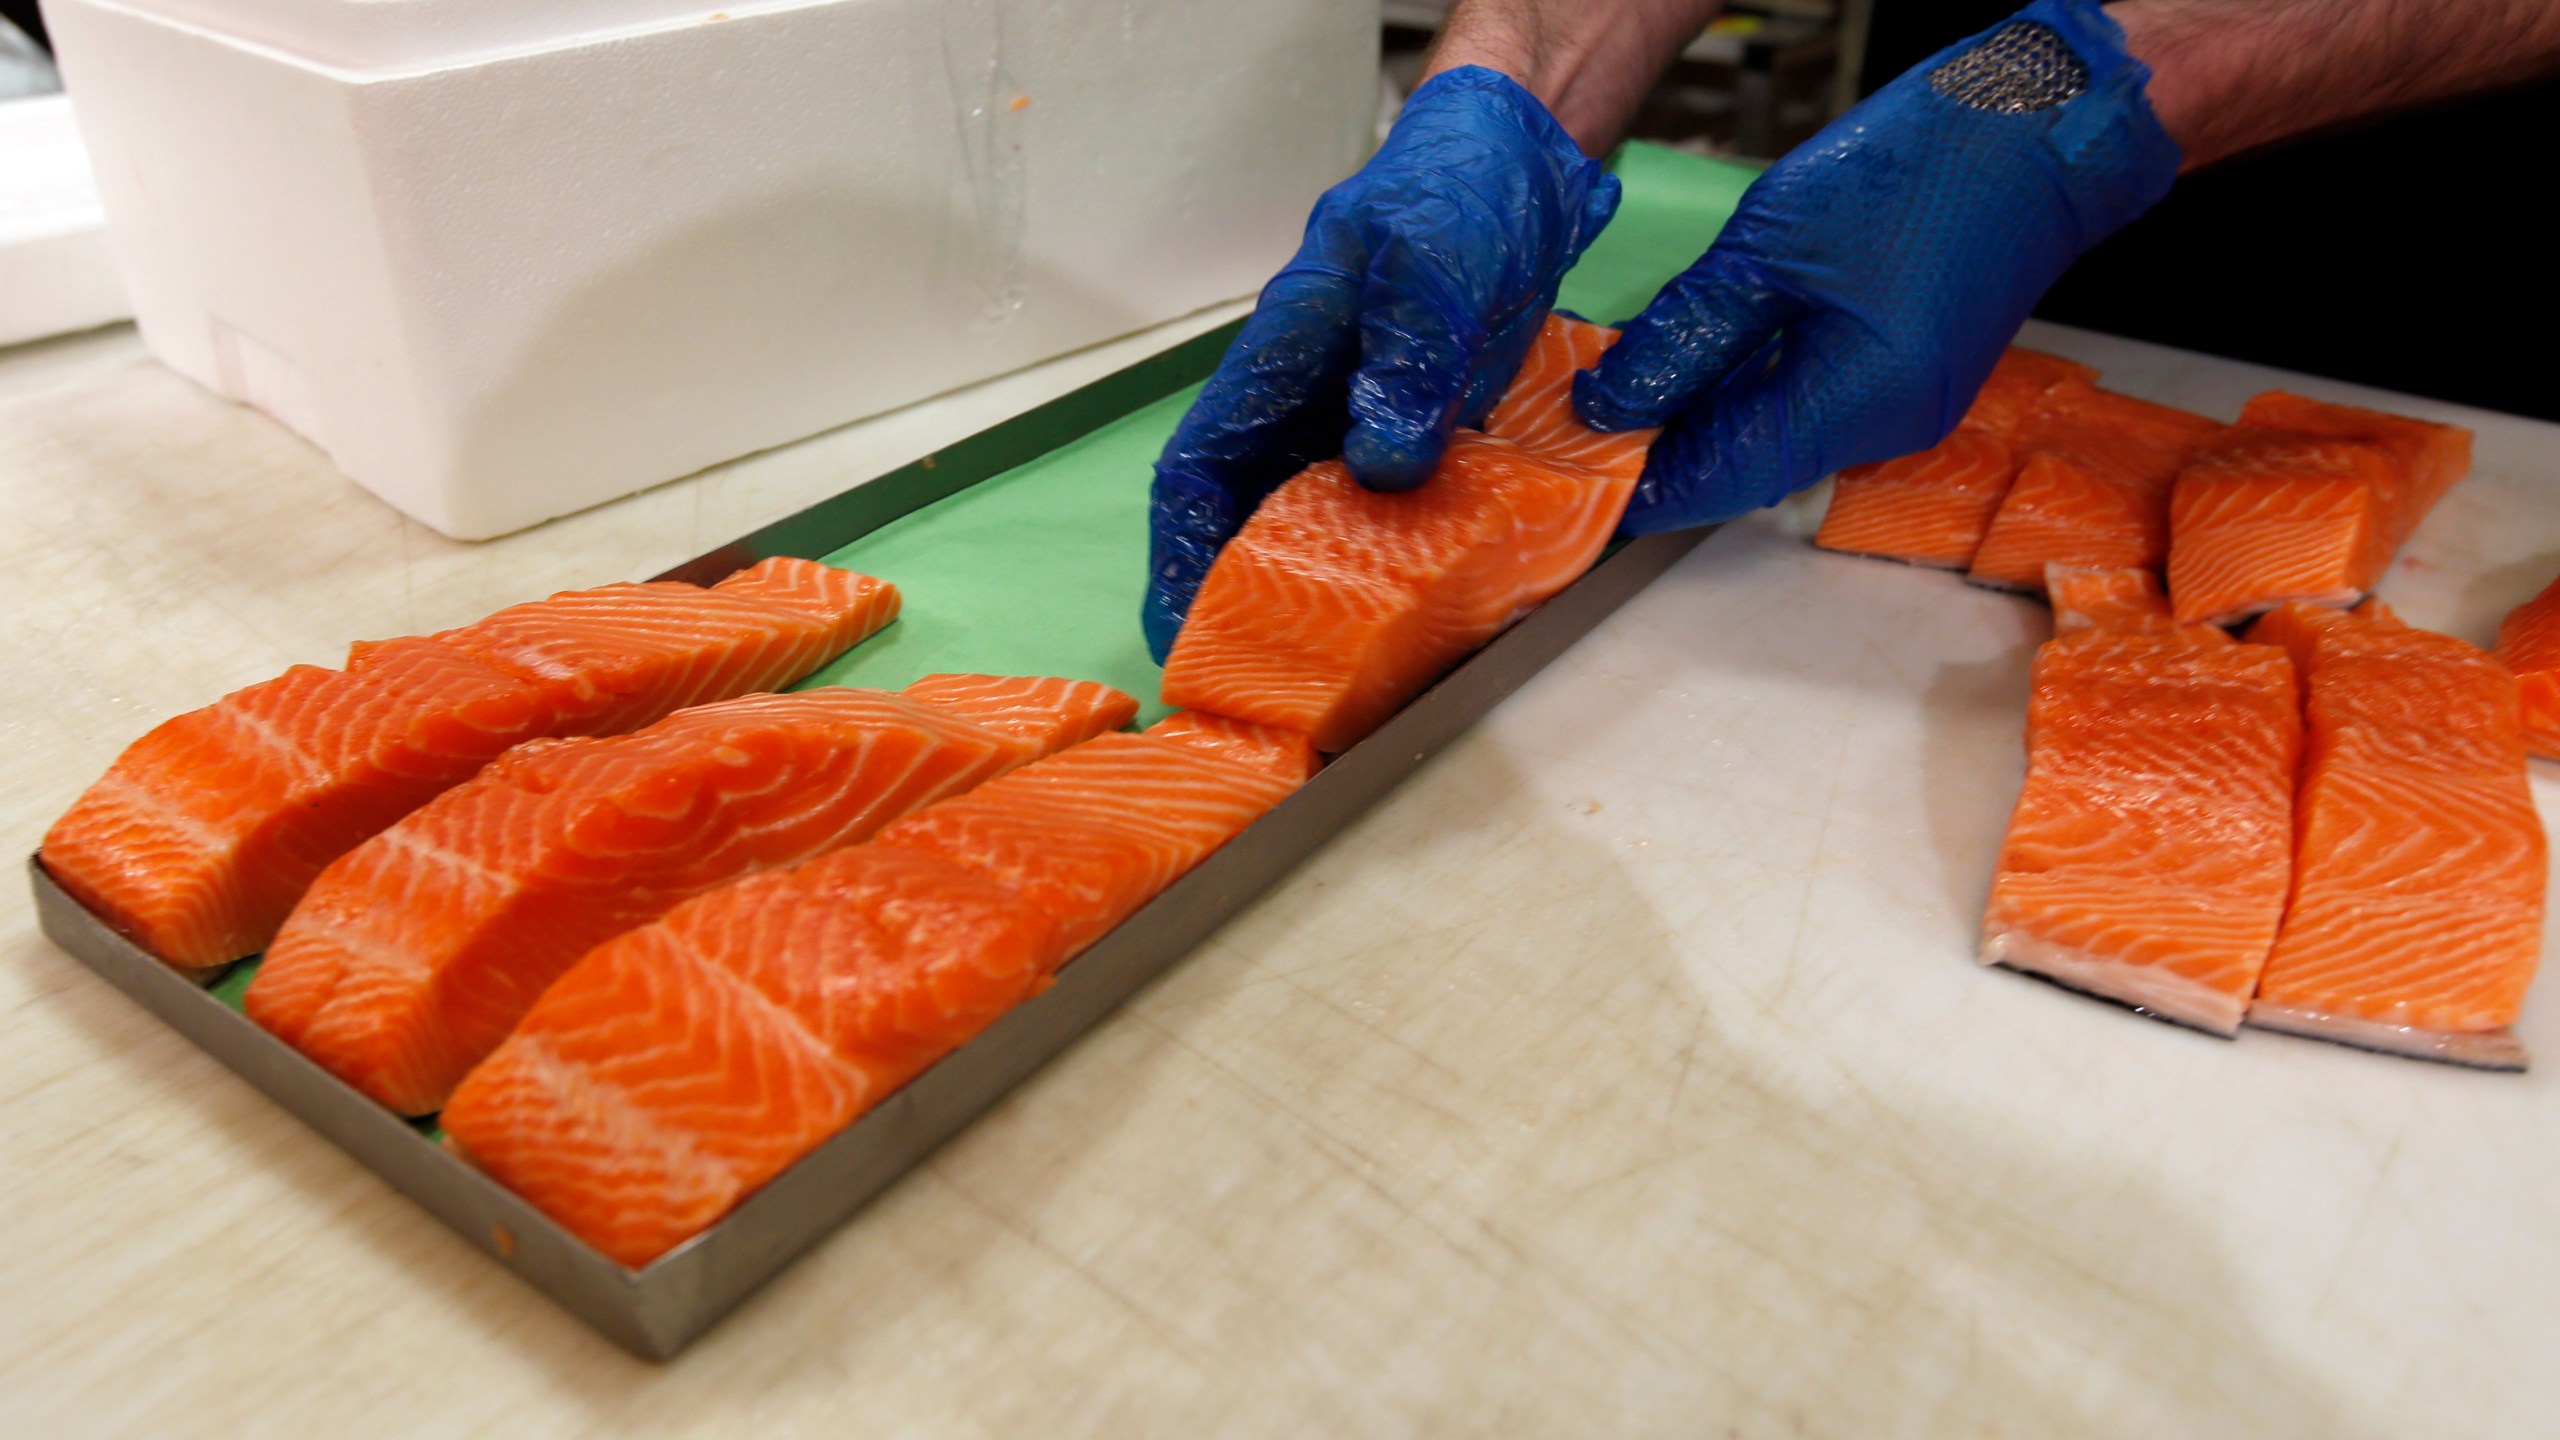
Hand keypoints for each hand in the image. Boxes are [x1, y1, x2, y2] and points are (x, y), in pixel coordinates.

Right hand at [1143, 66, 1619, 661]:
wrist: (1527, 161)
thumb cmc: (1459, 186)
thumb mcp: (1435, 258)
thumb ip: (1407, 352)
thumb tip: (1382, 464)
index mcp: (1282, 356)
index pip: (1201, 470)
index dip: (1182, 557)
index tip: (1185, 631)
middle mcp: (1314, 401)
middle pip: (1254, 518)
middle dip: (1248, 605)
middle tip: (1271, 689)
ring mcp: (1372, 421)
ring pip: (1327, 528)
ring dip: (1331, 600)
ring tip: (1350, 676)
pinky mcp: (1430, 435)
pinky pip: (1404, 517)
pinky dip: (1408, 568)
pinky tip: (1436, 615)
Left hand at [1572, 0, 2181, 531]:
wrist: (2039, 132)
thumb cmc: (1922, 168)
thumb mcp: (1770, 247)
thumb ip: (1686, 335)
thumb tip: (1614, 402)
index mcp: (1854, 404)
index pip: (1721, 479)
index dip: (1642, 486)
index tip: (1574, 480)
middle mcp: (1887, 429)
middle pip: (1747, 466)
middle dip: (1666, 450)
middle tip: (1585, 424)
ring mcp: (1905, 411)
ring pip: (1777, 438)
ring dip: (1705, 420)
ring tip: (1630, 388)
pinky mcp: (1910, 382)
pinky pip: (1812, 408)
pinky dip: (1752, 392)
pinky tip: (1704, 362)